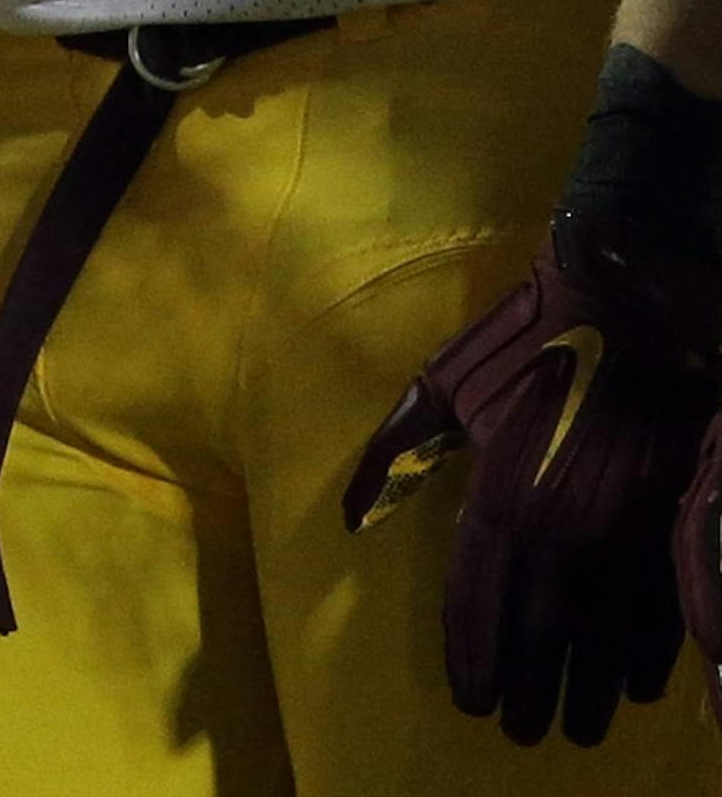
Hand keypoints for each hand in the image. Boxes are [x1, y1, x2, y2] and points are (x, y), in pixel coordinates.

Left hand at [343, 210, 721, 745]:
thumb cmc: (527, 336)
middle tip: (524, 731)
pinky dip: (645, 653)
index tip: (473, 700)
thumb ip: (397, 451)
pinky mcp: (675, 516)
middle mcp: (564, 523)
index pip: (480, 599)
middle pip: (543, 634)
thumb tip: (350, 512)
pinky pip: (659, 607)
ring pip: (604, 634)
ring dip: (587, 687)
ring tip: (574, 725)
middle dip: (531, 689)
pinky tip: (633, 684)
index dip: (474, 655)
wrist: (630, 293)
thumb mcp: (442, 382)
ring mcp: (626, 525)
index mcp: (503, 490)